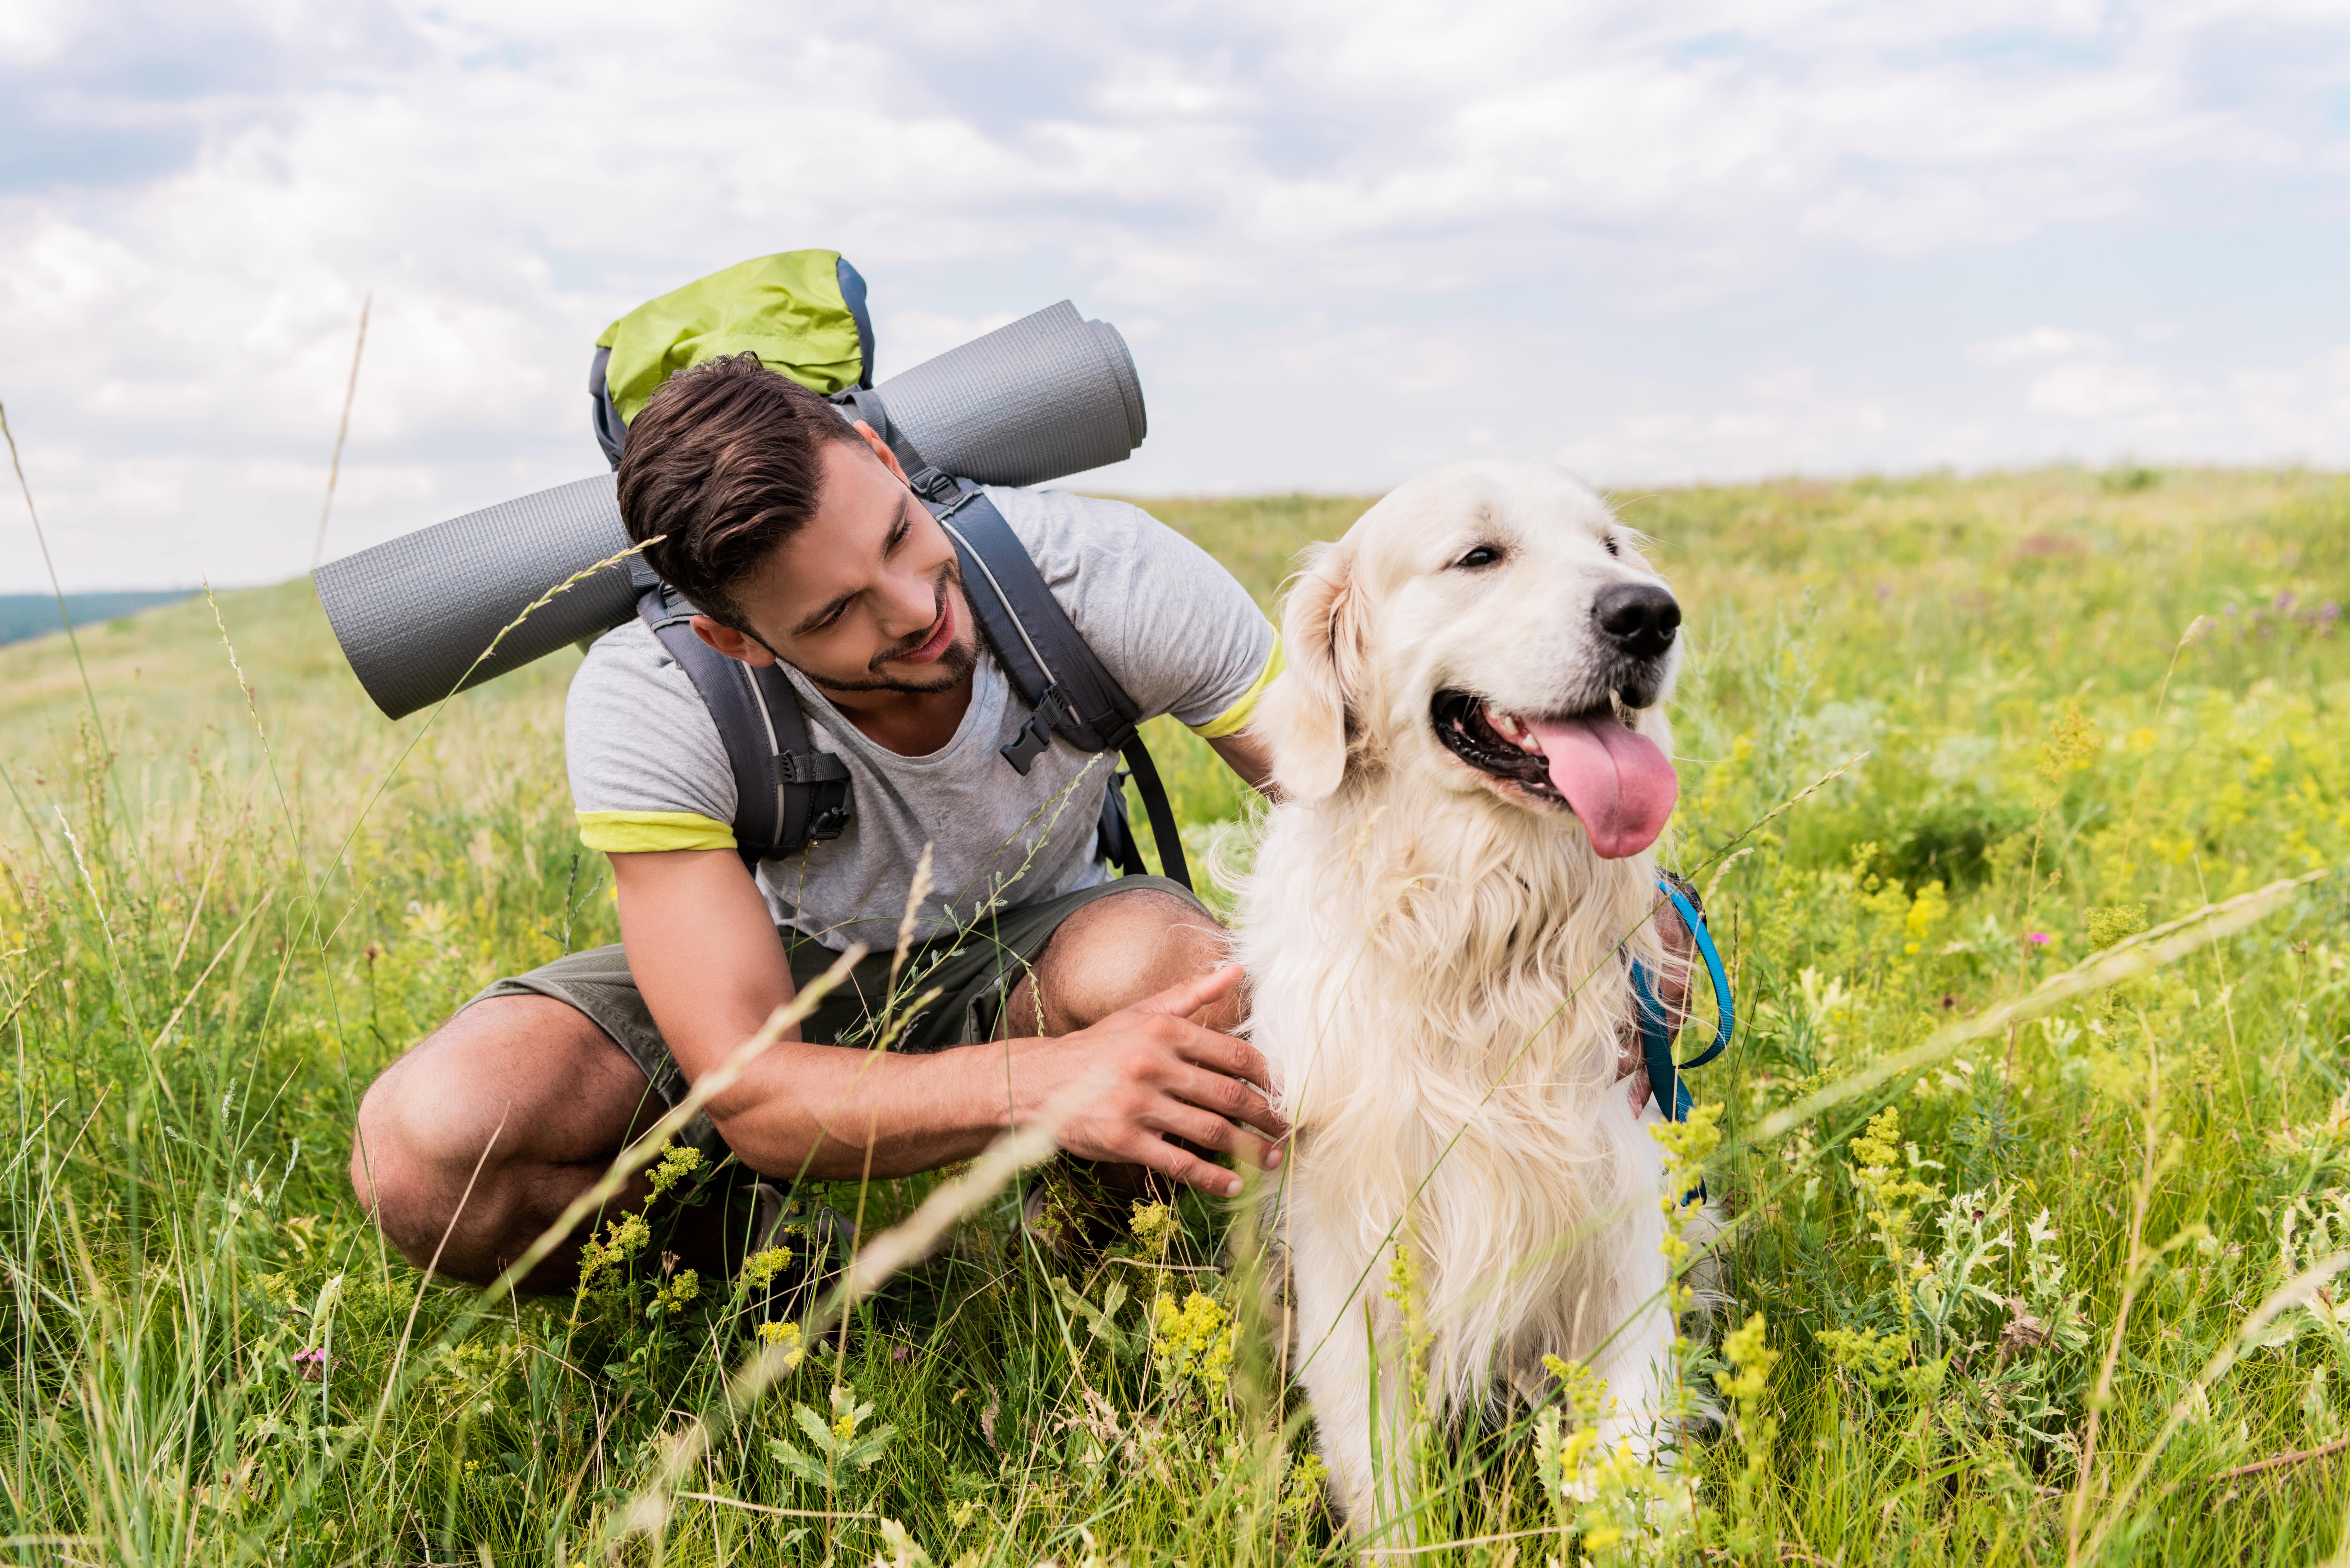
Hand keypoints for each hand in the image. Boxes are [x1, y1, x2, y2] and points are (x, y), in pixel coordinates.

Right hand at [1028, 964, 1287, 1197]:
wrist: (1039, 1081)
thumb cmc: (1099, 1047)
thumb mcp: (1142, 1011)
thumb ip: (1192, 992)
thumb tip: (1239, 967)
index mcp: (1165, 1030)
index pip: (1234, 1055)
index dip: (1269, 1078)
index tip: (1288, 1093)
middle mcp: (1154, 1064)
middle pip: (1229, 1095)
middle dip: (1266, 1117)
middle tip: (1289, 1131)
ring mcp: (1139, 1104)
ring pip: (1211, 1131)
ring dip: (1250, 1149)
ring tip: (1273, 1160)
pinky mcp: (1124, 1139)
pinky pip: (1179, 1163)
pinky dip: (1211, 1177)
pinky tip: (1235, 1186)